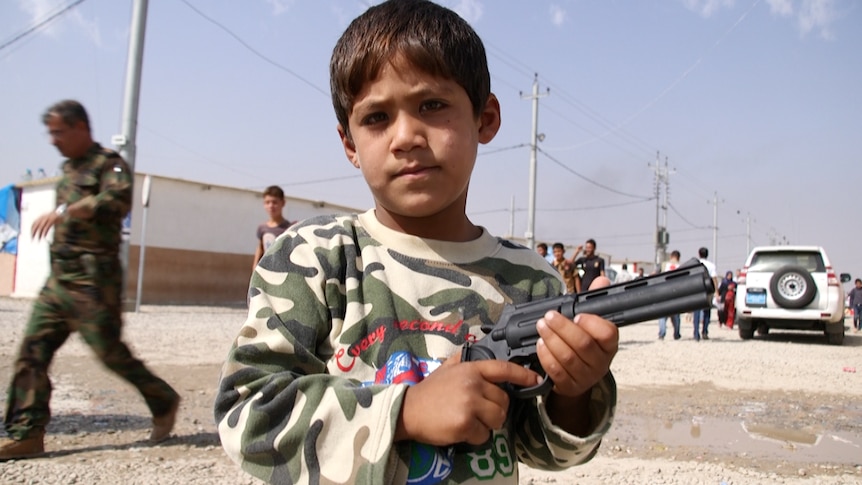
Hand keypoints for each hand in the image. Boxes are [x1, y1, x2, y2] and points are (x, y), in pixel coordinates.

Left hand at [31, 211, 61, 239]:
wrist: (65, 211)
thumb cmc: (58, 216)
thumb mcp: (50, 218)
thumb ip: (45, 221)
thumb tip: (41, 226)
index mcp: (42, 216)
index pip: (34, 223)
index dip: (32, 229)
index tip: (31, 234)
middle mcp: (43, 217)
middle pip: (36, 225)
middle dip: (33, 232)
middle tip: (32, 238)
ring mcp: (48, 218)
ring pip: (40, 227)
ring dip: (39, 234)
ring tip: (38, 239)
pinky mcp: (52, 220)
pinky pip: (47, 227)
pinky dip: (45, 232)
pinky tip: (44, 236)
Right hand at [395, 354, 540, 445]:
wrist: (407, 411)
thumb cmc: (429, 392)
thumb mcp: (447, 368)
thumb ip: (465, 363)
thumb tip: (484, 359)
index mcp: (470, 369)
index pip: (503, 368)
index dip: (523, 374)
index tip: (536, 380)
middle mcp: (472, 383)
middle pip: (503, 401)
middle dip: (495, 410)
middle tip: (477, 412)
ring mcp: (469, 403)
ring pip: (498, 419)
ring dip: (487, 425)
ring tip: (469, 421)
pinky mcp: (465, 423)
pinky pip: (484, 435)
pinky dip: (475, 437)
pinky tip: (460, 430)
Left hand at [535, 276, 617, 434]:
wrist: (576, 376)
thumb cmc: (583, 344)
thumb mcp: (590, 324)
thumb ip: (593, 302)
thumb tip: (601, 280)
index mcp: (609, 345)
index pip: (609, 333)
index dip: (592, 323)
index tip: (577, 315)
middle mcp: (601, 363)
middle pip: (583, 344)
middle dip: (563, 328)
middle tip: (549, 316)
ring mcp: (586, 377)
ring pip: (568, 358)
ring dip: (551, 339)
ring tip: (541, 326)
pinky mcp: (569, 386)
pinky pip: (556, 371)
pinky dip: (546, 356)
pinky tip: (540, 344)